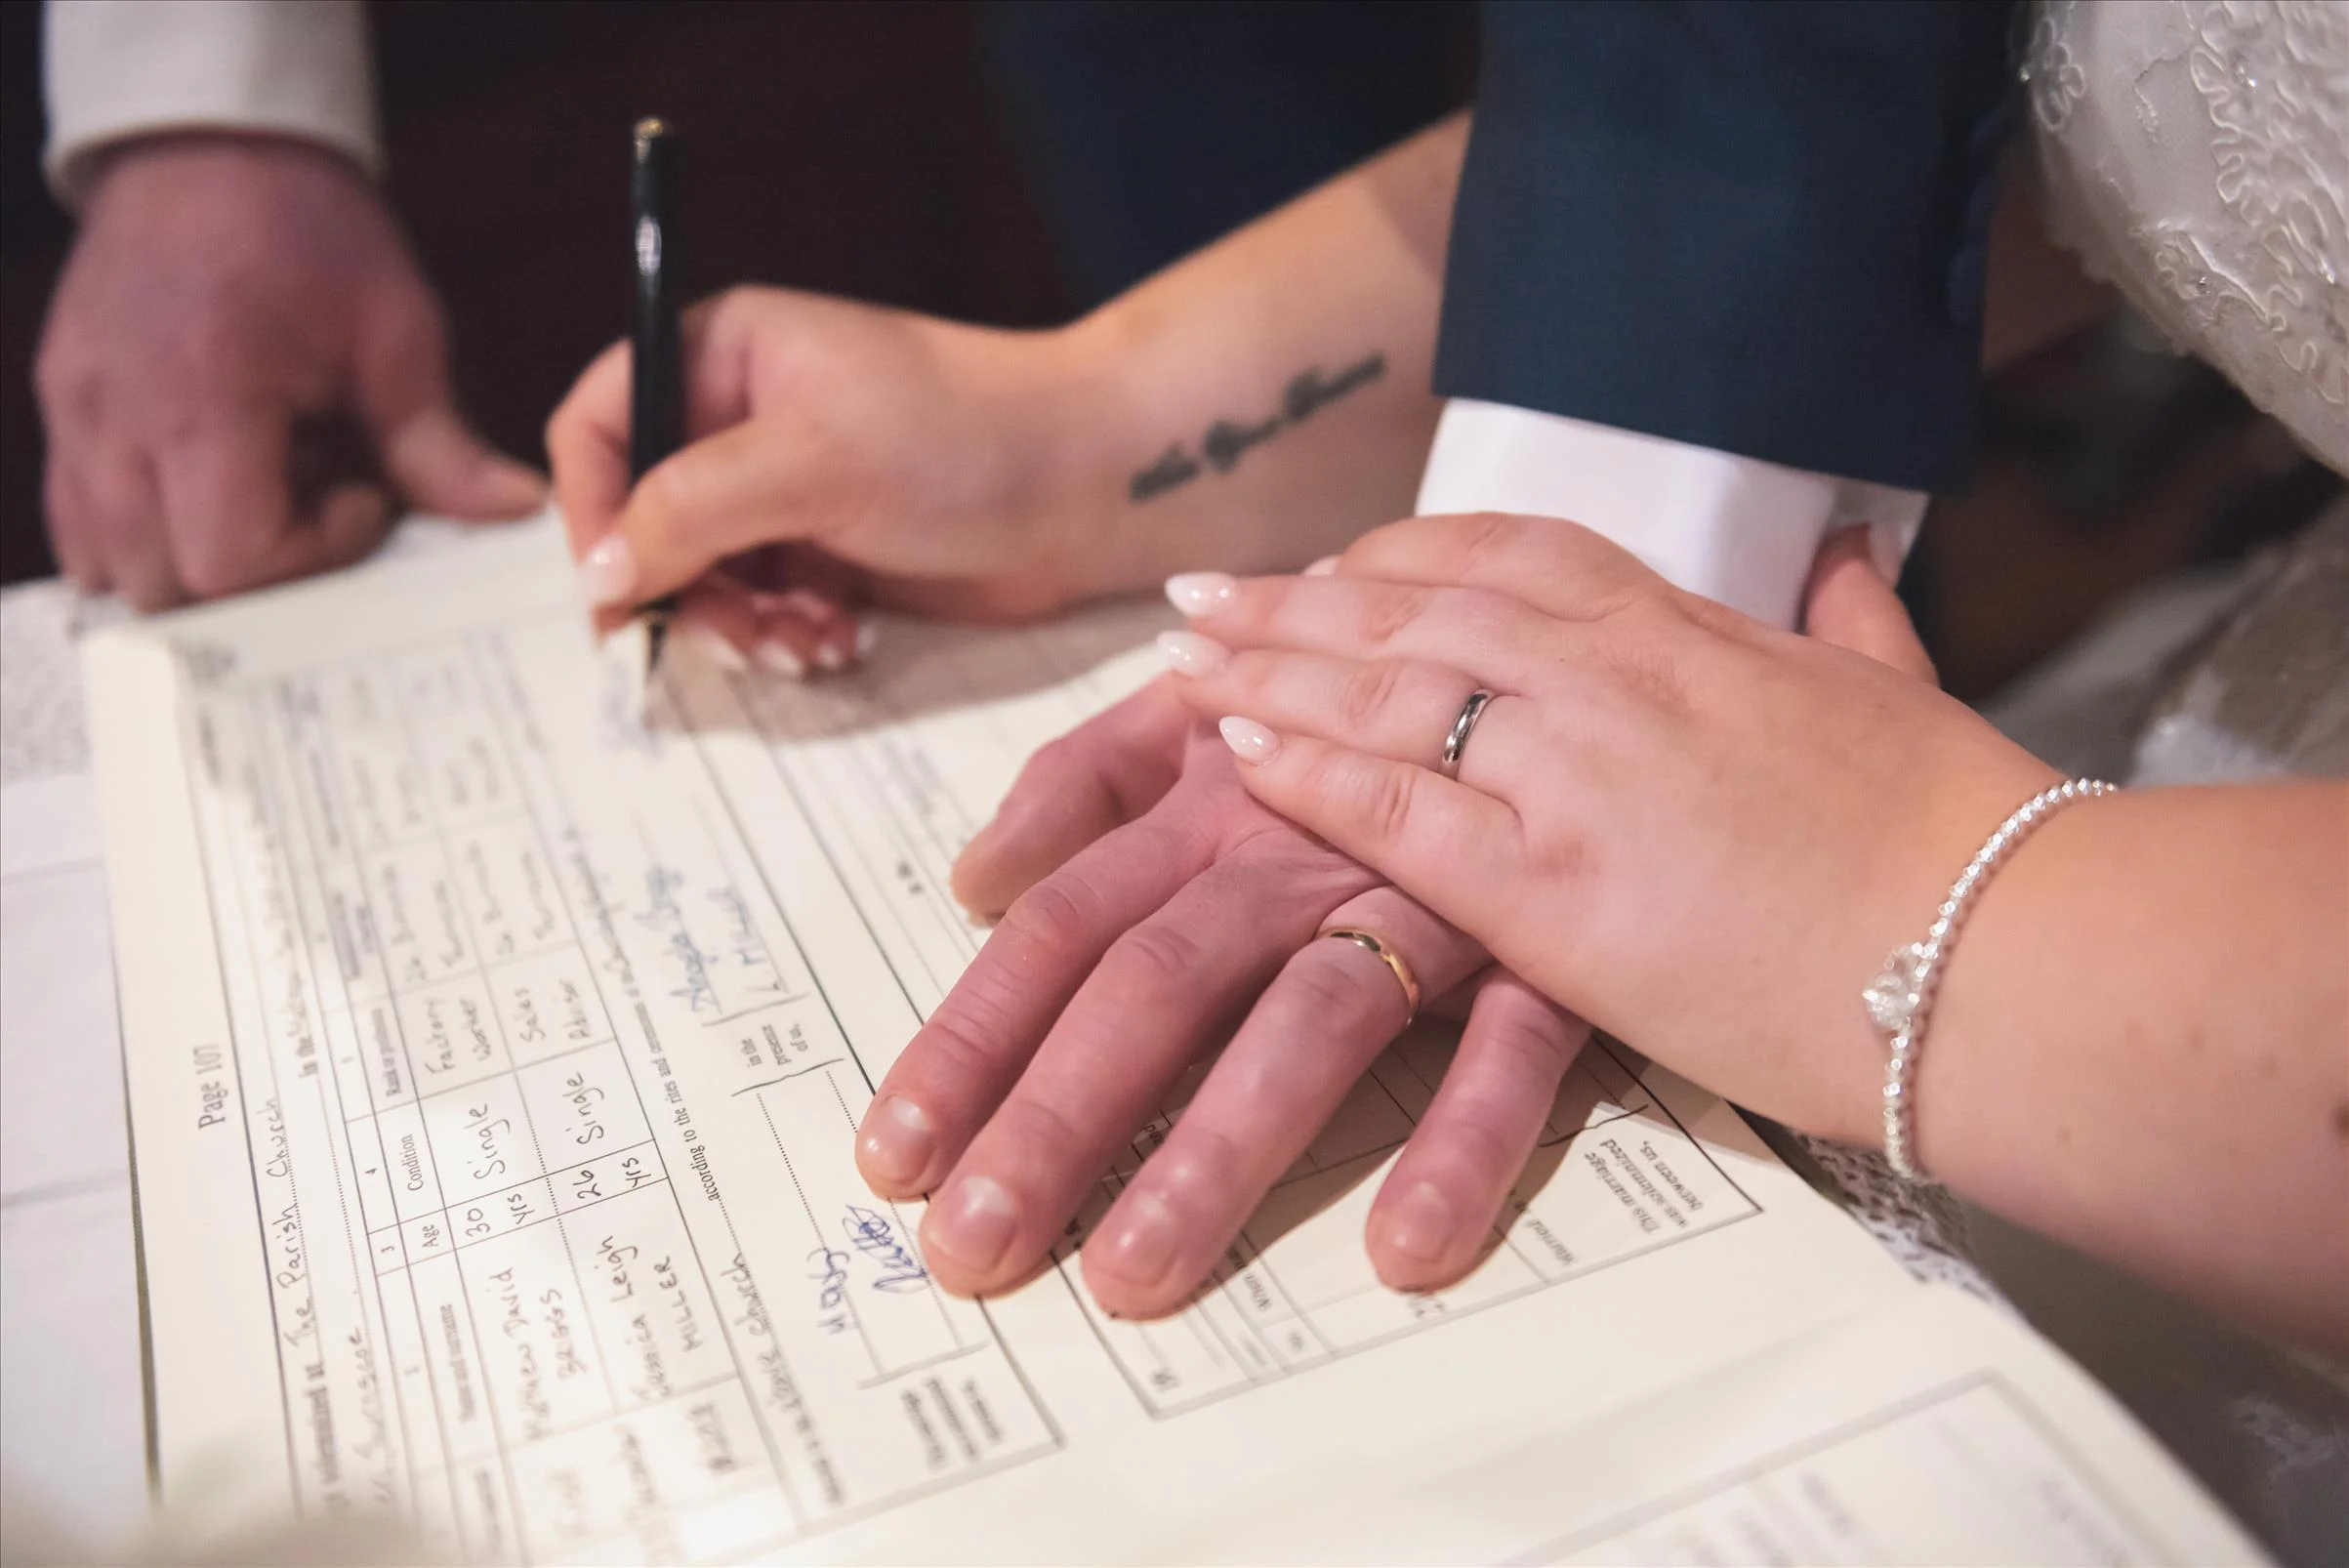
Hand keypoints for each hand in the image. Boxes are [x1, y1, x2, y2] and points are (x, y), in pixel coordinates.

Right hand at [36, 135, 543, 609]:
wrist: (211, 148)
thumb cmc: (304, 229)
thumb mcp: (394, 332)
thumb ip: (439, 443)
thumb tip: (513, 510)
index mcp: (204, 396)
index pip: (230, 558)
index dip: (309, 557)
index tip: (363, 502)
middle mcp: (117, 419)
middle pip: (165, 586)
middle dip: (256, 581)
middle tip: (316, 510)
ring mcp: (75, 418)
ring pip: (112, 568)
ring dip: (194, 567)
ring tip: (261, 495)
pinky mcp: (62, 412)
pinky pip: (80, 526)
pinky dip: (147, 538)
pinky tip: (210, 490)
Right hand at [546, 286, 1128, 669]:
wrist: (1092, 484)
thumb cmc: (961, 438)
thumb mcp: (808, 463)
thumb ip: (688, 512)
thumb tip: (600, 576)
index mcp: (719, 354)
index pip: (600, 426)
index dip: (590, 512)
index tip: (618, 593)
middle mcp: (741, 418)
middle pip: (644, 520)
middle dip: (683, 592)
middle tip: (739, 638)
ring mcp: (788, 488)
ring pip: (706, 578)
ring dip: (742, 626)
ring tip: (805, 645)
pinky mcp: (832, 550)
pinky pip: (768, 607)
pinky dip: (789, 635)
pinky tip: (841, 643)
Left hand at [855, 679, 1588, 1315]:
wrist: (1540, 651)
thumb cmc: (1342, 708)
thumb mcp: (1205, 714)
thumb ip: (1082, 783)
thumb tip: (973, 883)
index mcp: (1203, 804)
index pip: (1063, 925)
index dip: (974, 1036)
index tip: (896, 1157)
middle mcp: (1296, 848)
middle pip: (1157, 979)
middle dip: (1058, 1114)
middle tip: (977, 1245)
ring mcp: (1421, 892)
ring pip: (1309, 1017)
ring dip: (1218, 1147)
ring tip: (1136, 1273)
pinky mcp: (1540, 942)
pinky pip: (1509, 1045)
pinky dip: (1465, 1135)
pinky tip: (1408, 1247)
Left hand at [1159, 513, 2055, 1150]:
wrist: (1999, 951)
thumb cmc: (1959, 838)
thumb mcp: (1899, 693)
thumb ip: (1849, 614)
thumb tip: (1845, 547)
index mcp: (1691, 631)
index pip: (1510, 554)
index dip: (1400, 554)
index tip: (1334, 563)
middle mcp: (1615, 679)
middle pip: (1414, 608)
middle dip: (1296, 600)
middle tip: (1201, 599)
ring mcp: (1575, 774)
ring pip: (1382, 691)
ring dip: (1265, 670)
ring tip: (1180, 663)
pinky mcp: (1551, 887)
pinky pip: (1394, 807)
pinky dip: (1304, 773)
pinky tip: (1233, 757)